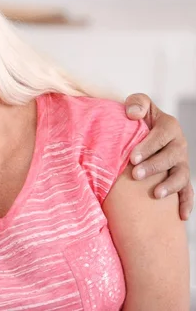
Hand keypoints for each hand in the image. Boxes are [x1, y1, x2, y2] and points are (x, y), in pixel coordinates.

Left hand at [124, 93, 192, 220]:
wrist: (142, 133)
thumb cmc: (137, 119)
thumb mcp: (138, 106)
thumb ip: (137, 103)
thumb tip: (133, 114)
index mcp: (169, 126)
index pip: (162, 135)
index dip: (148, 145)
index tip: (132, 156)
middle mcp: (178, 145)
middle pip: (172, 157)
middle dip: (154, 166)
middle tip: (136, 174)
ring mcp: (181, 163)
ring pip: (181, 176)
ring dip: (170, 186)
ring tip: (155, 195)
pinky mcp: (181, 178)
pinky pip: (188, 192)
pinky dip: (187, 203)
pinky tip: (182, 216)